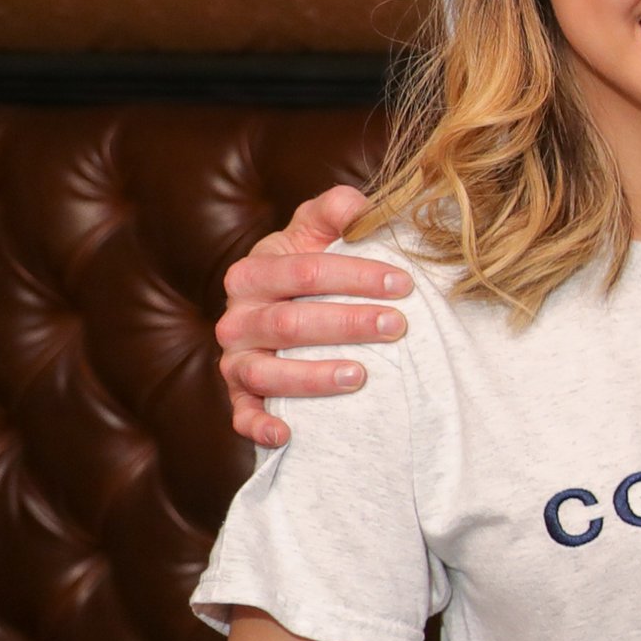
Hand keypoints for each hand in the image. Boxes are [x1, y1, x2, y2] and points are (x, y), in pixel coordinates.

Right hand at [215, 184, 406, 444]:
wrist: (284, 309)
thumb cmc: (310, 268)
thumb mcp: (318, 232)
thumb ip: (335, 210)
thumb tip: (360, 205)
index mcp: (255, 272)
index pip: (305, 271)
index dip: (355, 276)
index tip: (404, 284)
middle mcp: (237, 317)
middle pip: (290, 322)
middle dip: (347, 324)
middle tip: (397, 327)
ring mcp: (236, 358)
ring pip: (265, 371)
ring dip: (311, 377)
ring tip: (360, 376)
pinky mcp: (240, 395)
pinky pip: (242, 414)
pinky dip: (259, 425)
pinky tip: (286, 435)